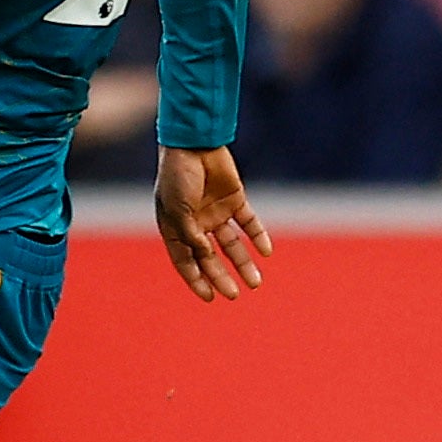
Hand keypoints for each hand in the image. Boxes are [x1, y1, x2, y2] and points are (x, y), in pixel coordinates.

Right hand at [153, 145, 271, 301]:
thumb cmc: (178, 176)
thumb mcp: (178, 209)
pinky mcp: (234, 200)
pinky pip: (249, 223)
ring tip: (255, 282)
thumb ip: (190, 235)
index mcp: (175, 228)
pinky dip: (258, 236)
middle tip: (235, 295)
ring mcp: (215, 212)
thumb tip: (205, 257)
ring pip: (232, 245)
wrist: (194, 143)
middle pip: (210, 258)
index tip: (210, 298)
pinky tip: (266, 251)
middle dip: (221, 277)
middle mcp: (195, 224)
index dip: (196, 280)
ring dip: (243, 263)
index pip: (185, 261)